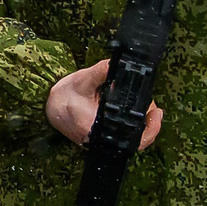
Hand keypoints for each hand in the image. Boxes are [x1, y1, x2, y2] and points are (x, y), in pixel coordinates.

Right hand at [46, 58, 161, 149]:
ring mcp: (103, 141)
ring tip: (146, 105)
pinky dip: (134, 125)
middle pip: (137, 138)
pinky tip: (139, 113)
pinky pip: (126, 136)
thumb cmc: (63, 96)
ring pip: (133, 138)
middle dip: (149, 120)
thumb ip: (100, 72)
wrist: (50, 107)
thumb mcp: (81, 80)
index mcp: (95, 127)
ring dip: (143, 122)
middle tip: (152, 105)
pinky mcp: (105, 138)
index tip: (156, 112)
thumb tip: (116, 64)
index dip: (150, 128)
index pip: (131, 138)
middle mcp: (100, 139)